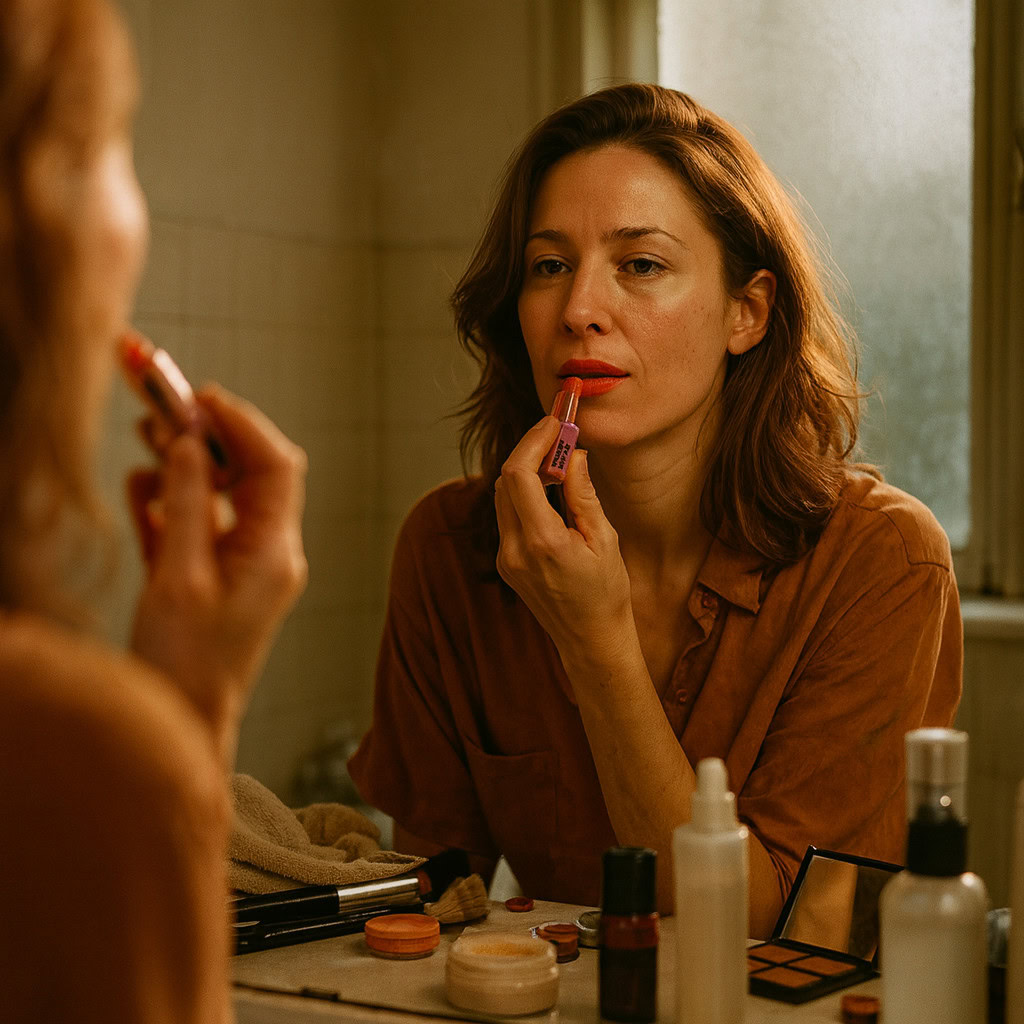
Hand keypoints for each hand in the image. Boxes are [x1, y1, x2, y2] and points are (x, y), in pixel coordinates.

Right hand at [127, 385, 307, 756]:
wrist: (179, 724)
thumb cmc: (183, 662)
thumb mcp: (180, 576)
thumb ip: (189, 503)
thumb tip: (192, 441)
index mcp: (275, 551)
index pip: (276, 465)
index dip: (240, 423)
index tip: (197, 396)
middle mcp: (268, 552)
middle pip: (247, 472)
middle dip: (206, 435)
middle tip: (156, 406)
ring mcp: (242, 564)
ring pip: (221, 493)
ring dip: (184, 465)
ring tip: (144, 443)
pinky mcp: (213, 577)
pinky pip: (199, 522)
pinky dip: (172, 500)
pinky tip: (143, 492)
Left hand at [494, 415, 632, 660]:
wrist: (590, 640)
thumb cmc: (607, 593)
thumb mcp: (604, 539)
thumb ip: (582, 493)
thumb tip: (572, 453)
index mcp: (542, 543)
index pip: (519, 474)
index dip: (533, 440)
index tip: (554, 422)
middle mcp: (515, 550)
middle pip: (505, 481)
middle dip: (529, 451)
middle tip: (558, 434)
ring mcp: (506, 559)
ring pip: (502, 497)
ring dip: (525, 471)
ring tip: (558, 460)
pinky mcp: (506, 563)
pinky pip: (507, 516)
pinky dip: (523, 494)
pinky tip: (549, 489)